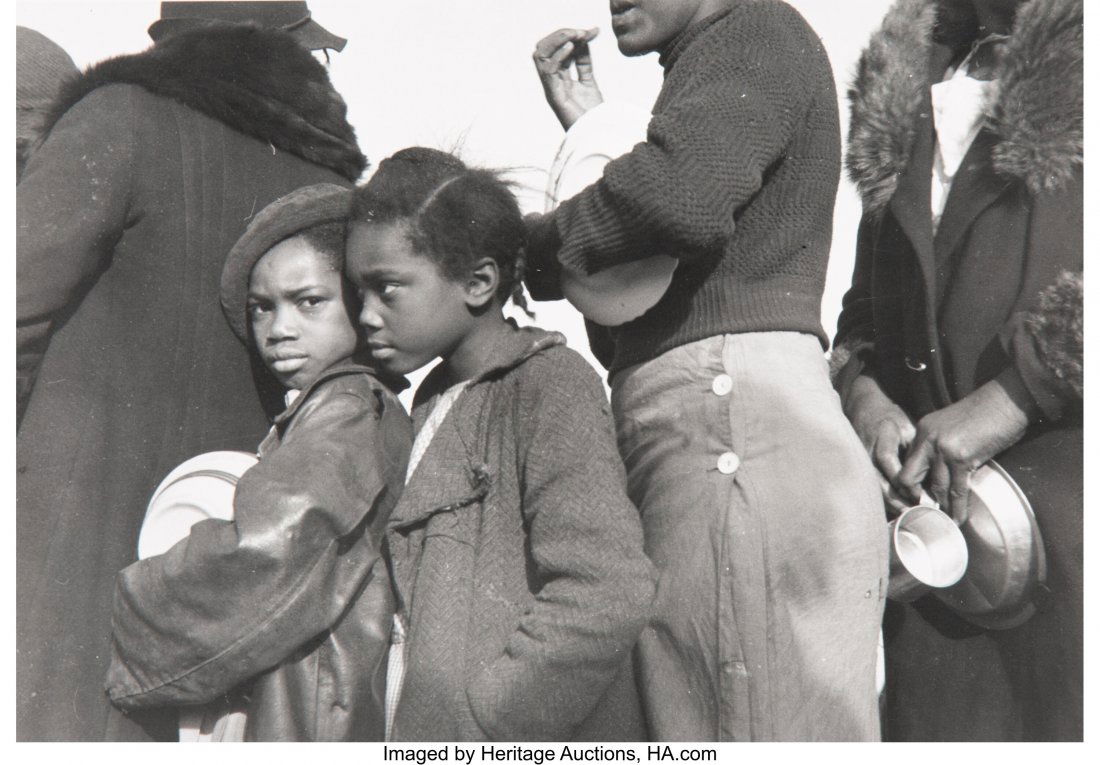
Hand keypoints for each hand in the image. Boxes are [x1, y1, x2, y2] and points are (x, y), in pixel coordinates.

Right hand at [532, 27, 603, 130]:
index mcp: (558, 78)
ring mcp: (551, 88)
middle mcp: (551, 82)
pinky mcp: (554, 97)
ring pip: (540, 55)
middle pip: (543, 49)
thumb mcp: (588, 81)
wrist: (596, 136)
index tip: (590, 32)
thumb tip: (585, 39)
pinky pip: (547, 71)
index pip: (555, 49)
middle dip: (560, 35)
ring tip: (576, 36)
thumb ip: (584, 62)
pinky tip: (571, 47)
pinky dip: (558, 55)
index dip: (569, 36)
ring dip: (557, 40)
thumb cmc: (592, 115)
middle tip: (581, 32)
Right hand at [843, 374, 917, 511]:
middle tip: (913, 512)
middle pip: (877, 479)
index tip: (918, 495)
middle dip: (895, 498)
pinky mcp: (857, 465)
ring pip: (871, 486)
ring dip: (888, 502)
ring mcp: (859, 457)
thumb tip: (931, 477)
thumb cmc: (889, 418)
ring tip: (905, 514)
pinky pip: (868, 485)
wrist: (863, 408)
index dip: (902, 481)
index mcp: (882, 435)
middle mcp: (867, 448)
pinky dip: (881, 498)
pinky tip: (894, 507)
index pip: (888, 461)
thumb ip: (914, 450)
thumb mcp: (906, 428)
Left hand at [897, 371, 1035, 524]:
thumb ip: (940, 445)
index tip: (916, 498)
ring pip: (935, 487)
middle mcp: (927, 439)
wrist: (1006, 400)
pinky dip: (958, 507)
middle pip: (909, 476)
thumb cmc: (985, 413)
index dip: (910, 483)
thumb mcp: (952, 426)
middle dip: (914, 498)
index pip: (908, 463)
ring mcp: (943, 448)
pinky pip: (957, 489)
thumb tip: (940, 472)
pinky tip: (958, 519)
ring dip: (941, 507)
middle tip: (923, 513)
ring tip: (943, 522)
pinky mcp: (962, 457)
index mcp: (923, 431)